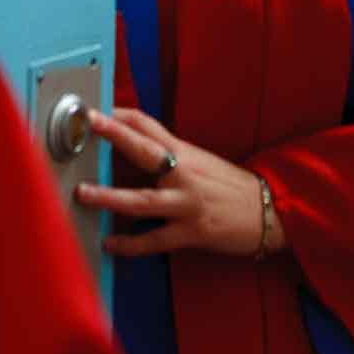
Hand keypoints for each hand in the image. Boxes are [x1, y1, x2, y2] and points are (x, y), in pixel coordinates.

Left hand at [74, 107, 283, 258]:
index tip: (95, 109)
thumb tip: (132, 146)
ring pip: (143, 199)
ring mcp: (187, 203)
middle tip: (91, 123)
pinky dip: (130, 244)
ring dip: (111, 196)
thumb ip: (168, 154)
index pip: (148, 125)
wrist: (269, 211)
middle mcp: (183, 173)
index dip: (121, 116)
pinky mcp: (192, 232)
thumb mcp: (200, 161)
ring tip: (84, 193)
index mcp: (184, 152)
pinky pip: (155, 240)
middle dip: (117, 135)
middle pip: (146, 150)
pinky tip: (110, 244)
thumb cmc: (229, 186)